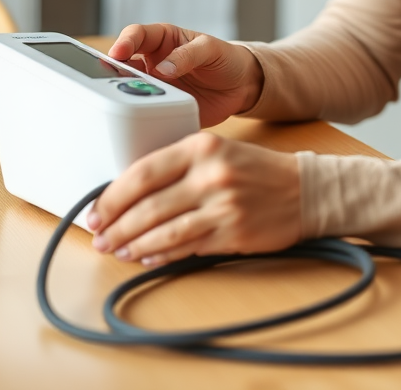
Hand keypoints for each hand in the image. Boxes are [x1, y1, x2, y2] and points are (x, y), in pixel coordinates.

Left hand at [88, 132, 300, 264]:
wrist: (304, 189)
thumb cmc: (256, 171)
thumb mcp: (217, 152)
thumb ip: (178, 167)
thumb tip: (129, 194)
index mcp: (202, 146)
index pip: (143, 171)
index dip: (112, 196)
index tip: (96, 210)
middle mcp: (211, 173)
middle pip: (147, 205)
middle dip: (116, 226)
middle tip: (100, 237)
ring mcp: (222, 204)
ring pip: (162, 230)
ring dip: (132, 244)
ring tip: (117, 251)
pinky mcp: (232, 231)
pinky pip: (185, 246)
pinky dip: (160, 254)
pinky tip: (146, 256)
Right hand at [107, 24, 263, 126]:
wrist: (241, 87)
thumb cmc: (225, 58)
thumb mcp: (211, 49)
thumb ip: (189, 54)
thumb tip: (163, 68)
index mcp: (162, 40)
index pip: (136, 36)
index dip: (124, 42)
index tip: (118, 52)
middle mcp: (152, 63)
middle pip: (123, 65)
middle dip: (113, 72)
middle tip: (109, 81)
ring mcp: (155, 87)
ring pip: (128, 90)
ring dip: (123, 96)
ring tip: (123, 102)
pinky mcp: (162, 108)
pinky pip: (145, 112)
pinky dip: (140, 117)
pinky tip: (139, 121)